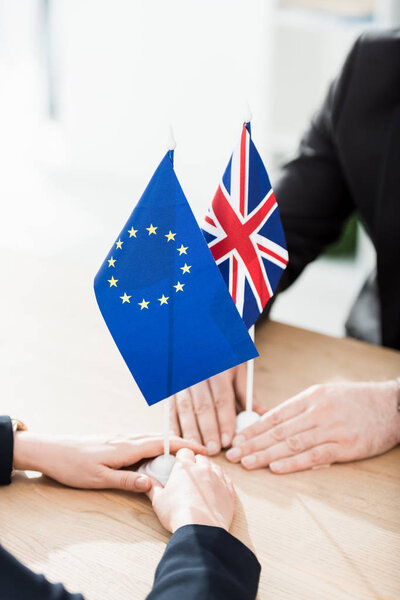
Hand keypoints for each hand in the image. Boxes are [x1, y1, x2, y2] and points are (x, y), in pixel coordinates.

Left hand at [13, 432, 205, 491]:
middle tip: (201, 451)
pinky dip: (156, 445)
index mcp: (126, 447)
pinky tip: (157, 453)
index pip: (162, 444)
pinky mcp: (114, 441)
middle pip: (160, 438)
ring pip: (151, 438)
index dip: (183, 445)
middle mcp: (126, 439)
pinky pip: (142, 440)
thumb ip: (126, 481)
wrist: (51, 450)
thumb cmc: (72, 466)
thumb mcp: (99, 479)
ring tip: (185, 453)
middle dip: (182, 443)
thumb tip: (152, 484)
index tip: (202, 448)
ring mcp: (120, 438)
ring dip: (170, 444)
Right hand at [147, 448, 234, 532]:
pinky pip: (226, 478)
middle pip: (200, 457)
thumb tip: (147, 481)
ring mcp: (218, 478)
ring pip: (214, 467)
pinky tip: (215, 488)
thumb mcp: (158, 500)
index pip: (184, 451)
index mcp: (185, 467)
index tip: (178, 464)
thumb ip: (153, 487)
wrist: (200, 531)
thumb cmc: (177, 514)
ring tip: (202, 483)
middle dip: (195, 463)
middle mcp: (203, 468)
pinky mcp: (229, 490)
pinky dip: (220, 480)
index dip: (181, 457)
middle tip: (189, 475)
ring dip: (208, 471)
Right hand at [170, 364, 265, 454]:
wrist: (201, 342)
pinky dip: (172, 425)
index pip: (222, 398)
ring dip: (190, 431)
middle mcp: (197, 374)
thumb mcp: (238, 370)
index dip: (225, 421)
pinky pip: (171, 408)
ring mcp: (182, 381)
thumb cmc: (222, 359)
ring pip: (184, 409)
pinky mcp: (171, 388)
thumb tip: (261, 415)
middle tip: (213, 449)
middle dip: (208, 430)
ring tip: (198, 448)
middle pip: (202, 406)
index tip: (228, 440)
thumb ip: (247, 394)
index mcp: (217, 369)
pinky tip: (178, 440)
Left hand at [226, 380, 399, 472]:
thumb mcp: (325, 395)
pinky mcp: (344, 447)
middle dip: (253, 443)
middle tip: (233, 454)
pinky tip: (276, 468)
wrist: (390, 405)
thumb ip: (300, 408)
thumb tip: (273, 422)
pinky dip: (293, 463)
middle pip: (278, 430)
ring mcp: (330, 429)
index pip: (275, 415)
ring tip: (247, 463)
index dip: (253, 429)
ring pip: (291, 444)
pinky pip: (314, 456)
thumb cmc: (355, 401)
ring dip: (266, 455)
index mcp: (310, 397)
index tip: (237, 439)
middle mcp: (317, 412)